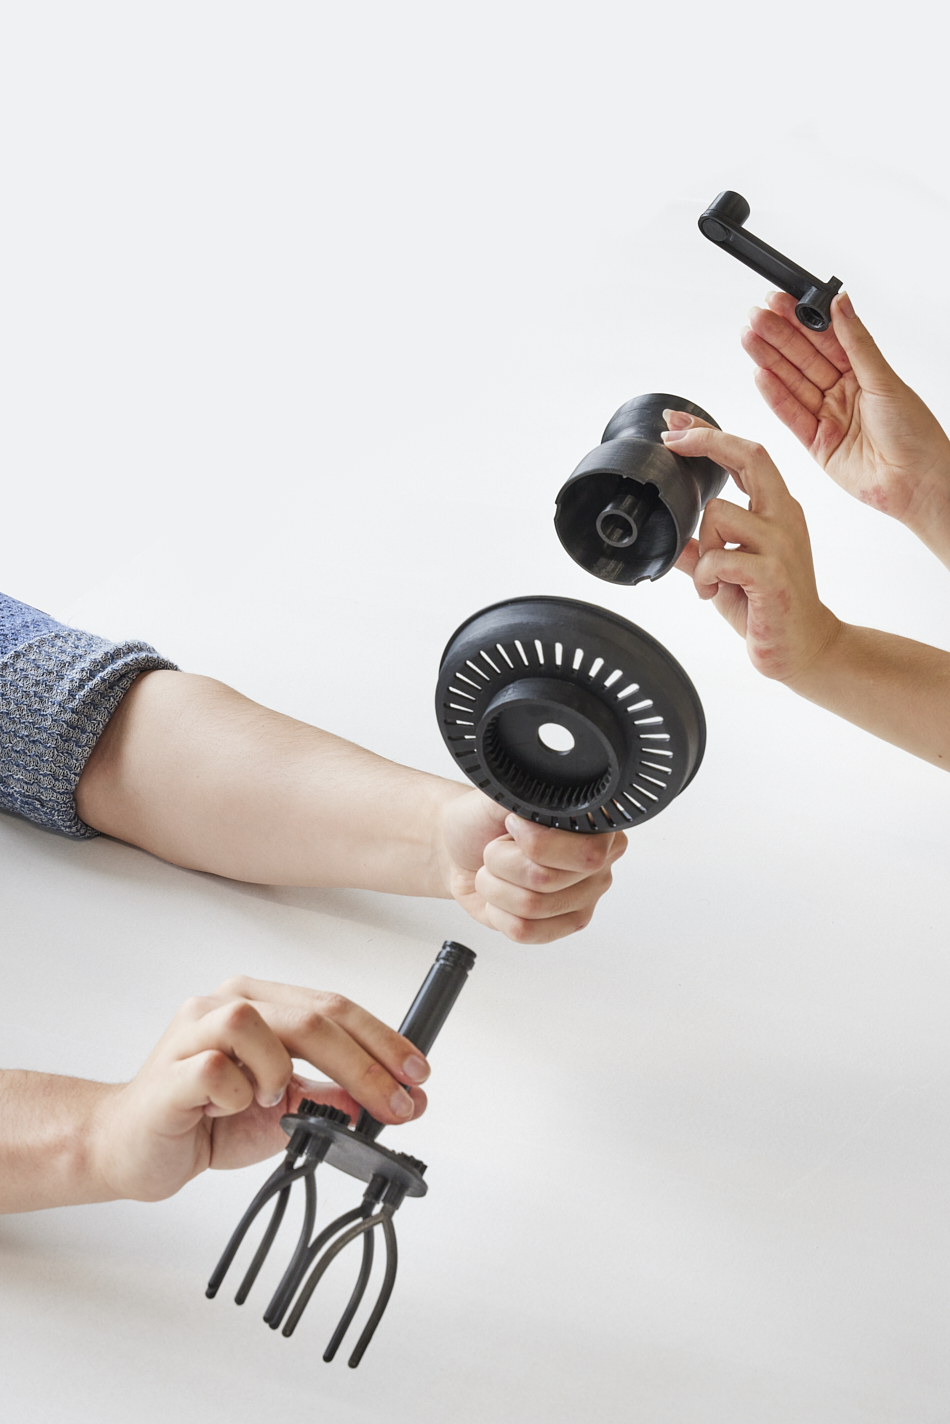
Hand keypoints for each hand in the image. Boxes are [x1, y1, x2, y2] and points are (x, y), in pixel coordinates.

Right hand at [94, 978, 429, 1201]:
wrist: (129, 1148)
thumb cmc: (204, 1119)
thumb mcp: (282, 1112)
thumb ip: (328, 1099)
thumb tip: (385, 1101)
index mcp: (261, 1002)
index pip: (335, 1007)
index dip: (382, 1040)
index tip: (416, 1076)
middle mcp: (227, 1002)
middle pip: (312, 1015)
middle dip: (364, 1065)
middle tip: (393, 1105)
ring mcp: (193, 1029)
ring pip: (259, 1025)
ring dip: (283, 1073)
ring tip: (272, 1102)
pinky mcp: (170, 1068)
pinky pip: (217, 1067)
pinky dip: (239, 1093)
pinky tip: (233, 1108)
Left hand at [436, 788, 625, 942]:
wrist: (462, 848)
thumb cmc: (483, 821)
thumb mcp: (503, 796)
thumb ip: (528, 798)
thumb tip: (545, 807)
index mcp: (596, 826)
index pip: (586, 851)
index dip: (536, 842)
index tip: (512, 826)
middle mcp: (598, 864)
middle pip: (547, 880)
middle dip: (502, 861)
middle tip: (497, 848)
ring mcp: (582, 899)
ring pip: (531, 907)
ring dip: (495, 885)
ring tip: (495, 870)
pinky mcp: (560, 927)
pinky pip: (525, 931)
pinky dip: (498, 911)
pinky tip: (501, 895)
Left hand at [663, 412, 839, 683]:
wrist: (803, 647)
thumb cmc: (768, 607)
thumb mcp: (726, 572)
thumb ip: (700, 551)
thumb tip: (671, 541)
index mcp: (775, 509)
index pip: (747, 455)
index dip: (710, 433)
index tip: (676, 423)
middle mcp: (783, 517)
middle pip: (750, 455)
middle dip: (705, 440)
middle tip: (670, 442)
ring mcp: (780, 543)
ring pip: (718, 513)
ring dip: (701, 547)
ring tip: (709, 580)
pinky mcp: (772, 573)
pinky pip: (717, 557)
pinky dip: (705, 576)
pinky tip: (713, 593)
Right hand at [742, 291, 949, 556]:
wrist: (915, 481)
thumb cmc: (914, 433)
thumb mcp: (884, 379)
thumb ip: (856, 342)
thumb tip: (840, 304)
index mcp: (863, 372)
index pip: (825, 339)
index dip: (802, 320)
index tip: (781, 301)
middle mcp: (843, 392)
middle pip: (804, 359)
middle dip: (778, 336)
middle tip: (756, 316)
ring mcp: (827, 417)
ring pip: (793, 383)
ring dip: (770, 360)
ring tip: (750, 338)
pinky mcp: (816, 443)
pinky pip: (790, 415)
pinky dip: (774, 396)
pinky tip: (760, 374)